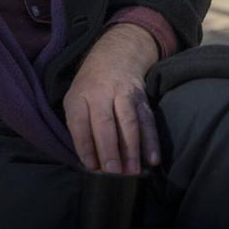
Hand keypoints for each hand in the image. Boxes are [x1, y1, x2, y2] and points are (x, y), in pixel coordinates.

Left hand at [63, 23, 160, 174]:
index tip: (91, 166)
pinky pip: (147, 120)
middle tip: (113, 172)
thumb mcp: (76, 99)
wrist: (115, 55)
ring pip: (128, 122)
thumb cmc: (91, 87)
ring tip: (132, 171)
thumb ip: (80, 126)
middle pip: (105, 123)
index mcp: (80, 95)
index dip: (85, 145)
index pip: (79, 122)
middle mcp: (101, 93)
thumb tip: (91, 163)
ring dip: (131, 149)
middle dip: (109, 149)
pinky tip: (152, 159)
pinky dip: (151, 141)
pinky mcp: (141, 98)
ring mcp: (123, 94)